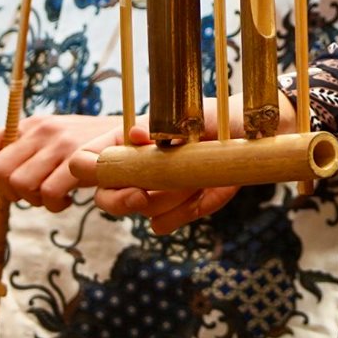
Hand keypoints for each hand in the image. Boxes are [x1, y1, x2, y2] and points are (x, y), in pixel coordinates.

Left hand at [0, 113, 116, 210]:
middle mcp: (42, 130)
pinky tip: (69, 199)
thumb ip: (28, 150)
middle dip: (11, 192)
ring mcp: (60, 143)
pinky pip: (49, 193)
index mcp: (32, 124)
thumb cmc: (92, 145)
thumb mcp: (57, 139)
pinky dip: (55, 205)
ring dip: (35, 200)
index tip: (5, 182)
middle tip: (34, 194)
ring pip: (20, 184)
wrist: (134, 137)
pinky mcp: (77, 159)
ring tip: (54, 197)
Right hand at [66, 98, 297, 234]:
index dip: (92, 173)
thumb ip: (161, 126)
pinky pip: (165, 224)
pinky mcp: (174, 209)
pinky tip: (210, 189)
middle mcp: (134, 168)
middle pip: (106, 198)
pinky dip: (189, 210)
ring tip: (201, 170)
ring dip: (174, 195)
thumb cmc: (216, 116)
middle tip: (142, 196)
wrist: (250, 134)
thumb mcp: (190, 113)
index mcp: (127, 140)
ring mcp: (153, 191)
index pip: (87, 161)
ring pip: (144, 210)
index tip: (116, 175)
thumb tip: (136, 134)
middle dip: (123, 200)